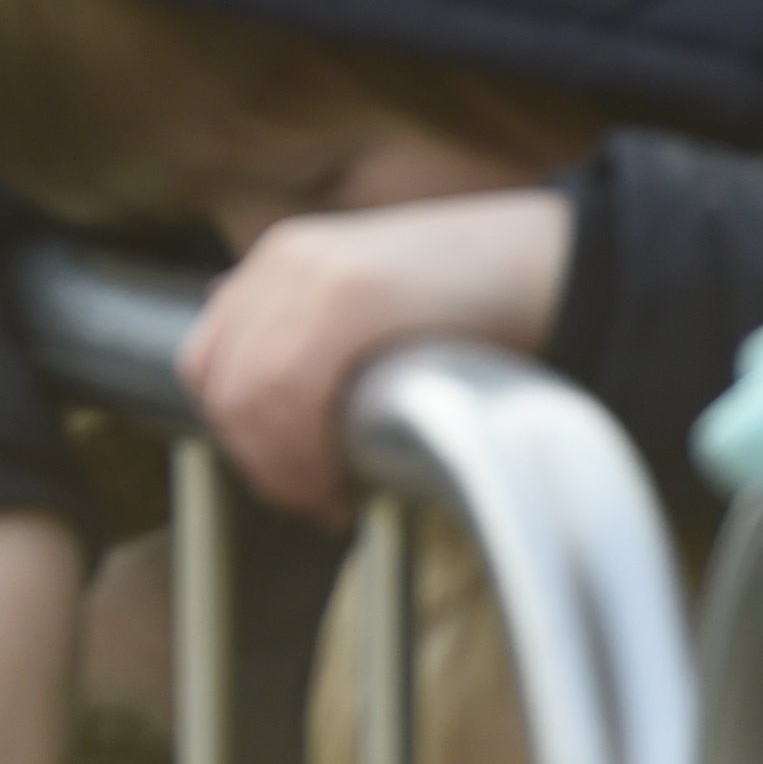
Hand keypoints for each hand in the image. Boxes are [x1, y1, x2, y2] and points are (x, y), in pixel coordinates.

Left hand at [179, 187, 568, 522]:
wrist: (557, 263)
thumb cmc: (477, 305)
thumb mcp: (374, 312)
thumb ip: (309, 337)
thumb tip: (247, 391)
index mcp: (279, 261)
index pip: (205, 361)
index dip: (236, 435)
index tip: (285, 480)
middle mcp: (283, 259)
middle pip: (220, 386)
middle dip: (258, 462)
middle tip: (313, 503)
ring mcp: (312, 270)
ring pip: (247, 395)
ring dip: (281, 467)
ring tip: (334, 498)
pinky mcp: (352, 290)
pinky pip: (287, 387)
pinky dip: (303, 451)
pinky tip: (349, 480)